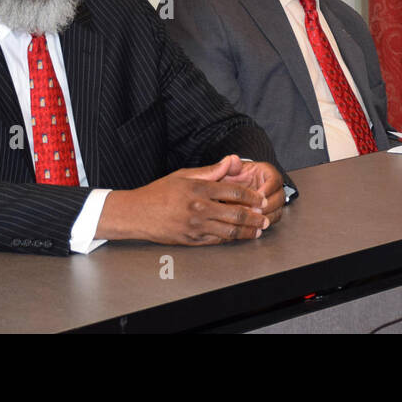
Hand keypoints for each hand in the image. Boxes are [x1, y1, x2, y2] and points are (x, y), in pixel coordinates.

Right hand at [97, 155, 272, 244]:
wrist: (136, 214)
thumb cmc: (159, 192)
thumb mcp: (184, 175)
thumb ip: (211, 170)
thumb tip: (232, 160)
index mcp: (199, 190)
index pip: (234, 193)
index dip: (252, 197)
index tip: (261, 199)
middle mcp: (199, 209)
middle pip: (236, 215)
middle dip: (255, 217)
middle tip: (265, 218)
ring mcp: (195, 227)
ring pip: (229, 232)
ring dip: (247, 231)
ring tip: (257, 230)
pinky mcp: (190, 240)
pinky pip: (216, 241)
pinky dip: (230, 239)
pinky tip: (238, 236)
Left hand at [223, 158, 285, 228]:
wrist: (232, 189)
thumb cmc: (233, 179)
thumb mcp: (229, 171)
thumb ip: (229, 167)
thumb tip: (233, 160)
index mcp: (268, 173)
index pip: (274, 180)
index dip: (267, 189)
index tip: (258, 195)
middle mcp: (274, 187)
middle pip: (280, 197)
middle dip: (267, 206)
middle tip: (254, 210)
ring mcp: (274, 201)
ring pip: (278, 210)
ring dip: (265, 216)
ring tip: (251, 220)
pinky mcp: (271, 212)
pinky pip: (272, 220)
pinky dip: (263, 224)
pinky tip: (252, 225)